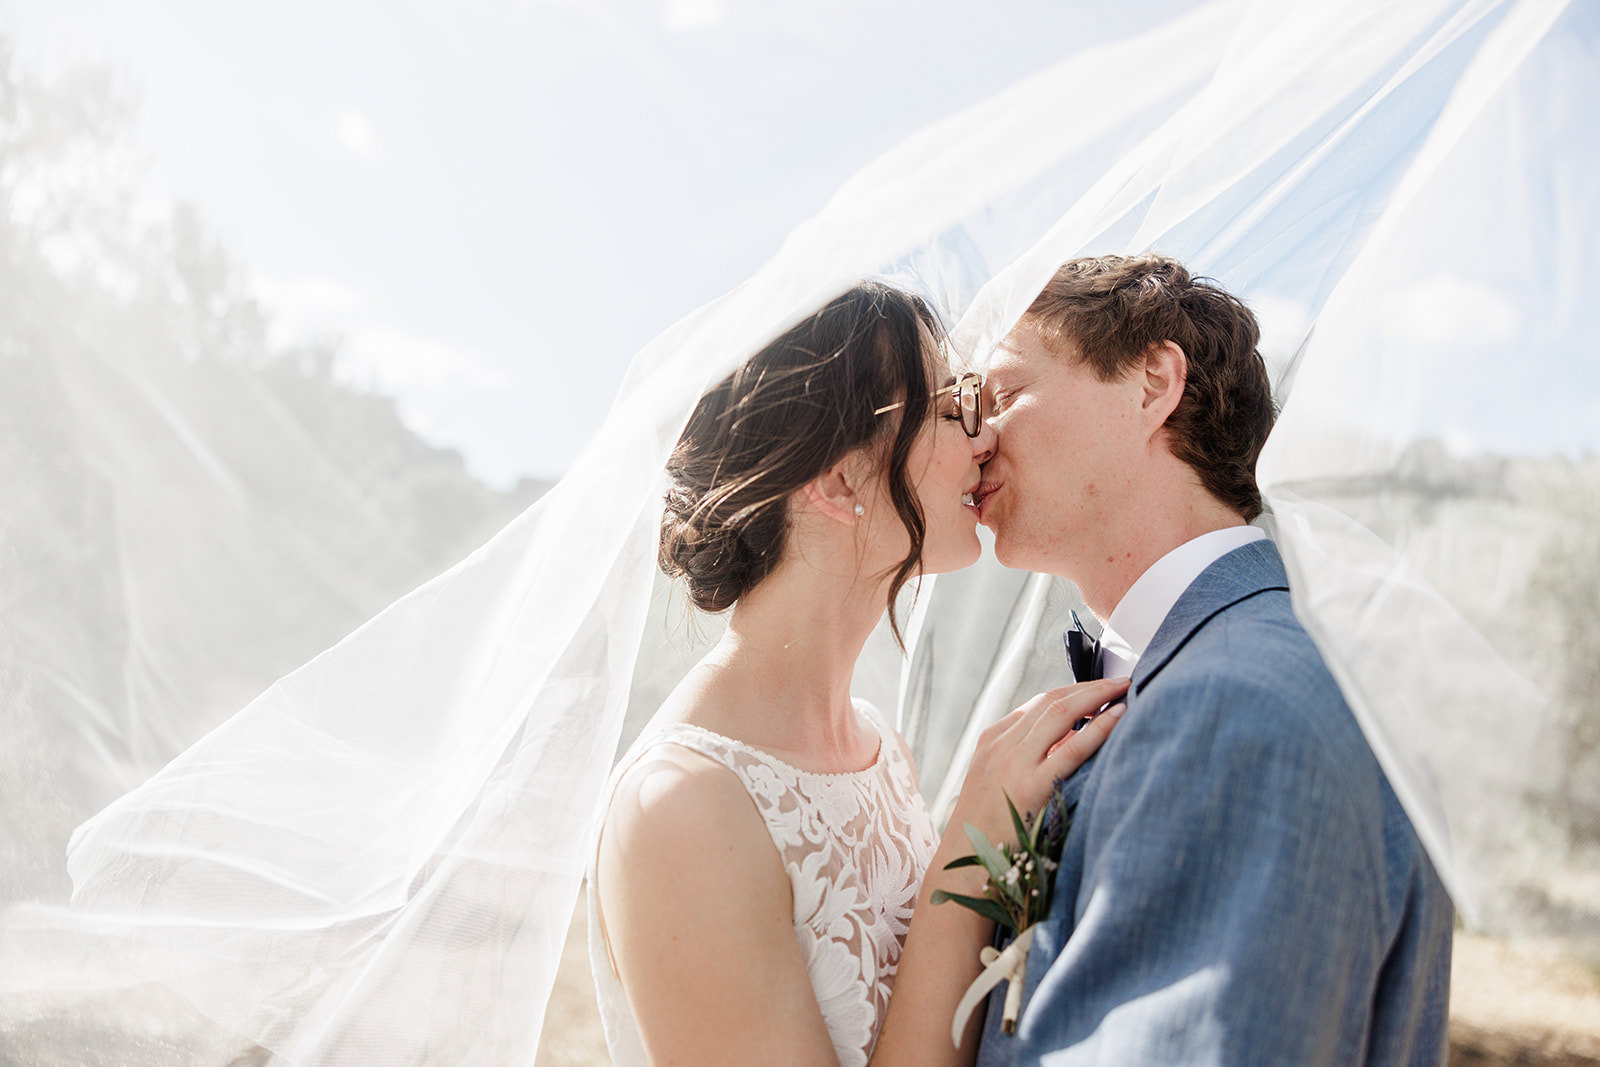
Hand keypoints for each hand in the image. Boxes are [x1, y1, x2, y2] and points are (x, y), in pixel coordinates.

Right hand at [950, 678, 1129, 843]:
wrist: (963, 863)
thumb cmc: (987, 830)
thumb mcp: (997, 782)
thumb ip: (1028, 758)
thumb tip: (1075, 738)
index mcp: (991, 740)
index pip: (1038, 703)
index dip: (1074, 691)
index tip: (1099, 688)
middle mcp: (1001, 745)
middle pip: (1051, 700)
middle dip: (1090, 686)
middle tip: (1121, 681)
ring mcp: (1013, 763)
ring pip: (1060, 712)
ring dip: (1097, 696)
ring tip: (1125, 690)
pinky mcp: (1029, 786)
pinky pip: (1071, 748)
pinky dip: (1098, 727)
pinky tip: (1118, 716)